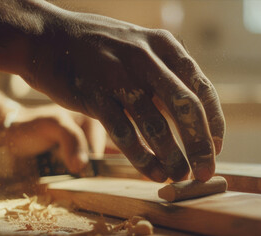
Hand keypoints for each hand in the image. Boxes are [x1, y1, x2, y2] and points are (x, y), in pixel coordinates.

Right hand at [23, 9, 224, 181]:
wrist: (44, 35)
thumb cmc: (96, 47)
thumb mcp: (138, 47)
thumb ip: (164, 73)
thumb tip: (192, 113)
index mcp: (163, 45)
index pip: (200, 88)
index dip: (213, 123)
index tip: (216, 148)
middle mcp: (145, 57)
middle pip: (185, 107)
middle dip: (200, 145)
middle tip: (206, 171)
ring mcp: (118, 75)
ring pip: (155, 124)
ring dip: (172, 156)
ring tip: (179, 176)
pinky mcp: (93, 94)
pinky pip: (124, 133)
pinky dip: (142, 158)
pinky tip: (153, 172)